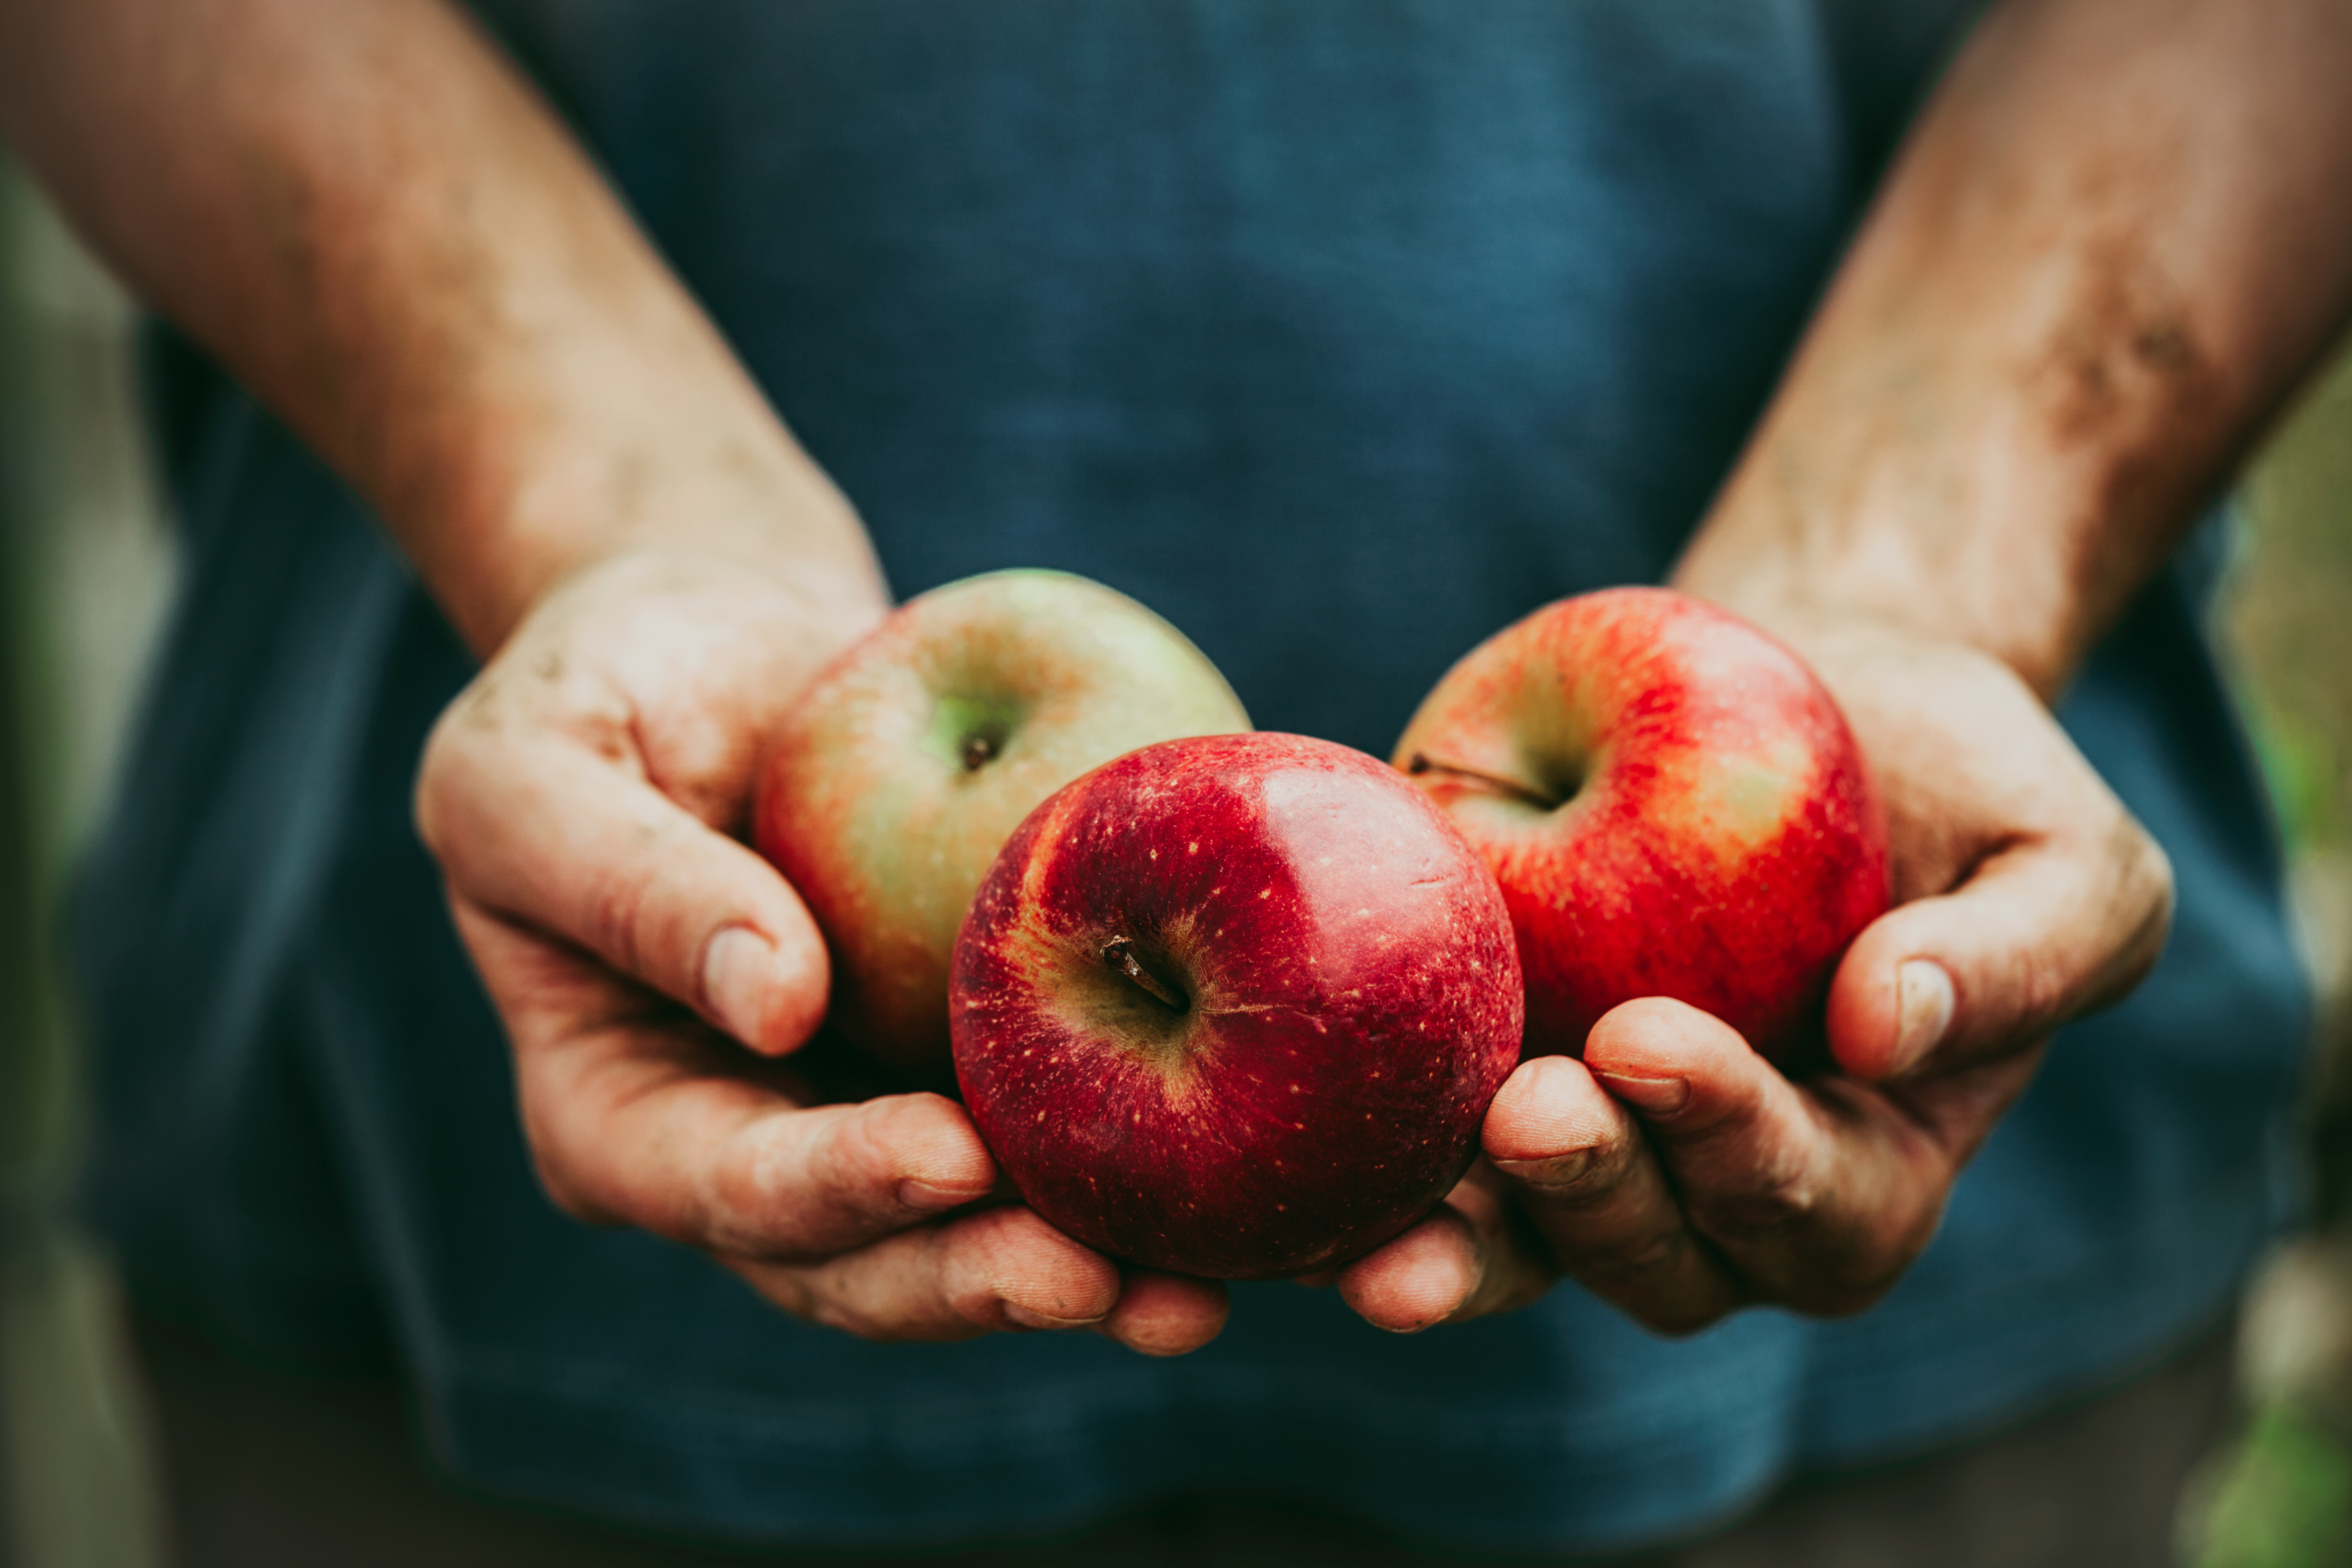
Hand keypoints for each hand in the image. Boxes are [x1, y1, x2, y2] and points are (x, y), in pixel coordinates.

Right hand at [415, 550, 1229, 1353]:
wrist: (717, 637)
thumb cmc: (595, 689)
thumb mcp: (535, 767)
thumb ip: (628, 884)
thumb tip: (774, 1002)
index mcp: (620, 1117)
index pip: (727, 1185)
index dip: (837, 1187)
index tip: (948, 1158)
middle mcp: (748, 1149)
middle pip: (864, 1260)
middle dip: (982, 1279)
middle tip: (1109, 1282)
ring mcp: (863, 1117)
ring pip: (972, 1233)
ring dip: (1084, 1271)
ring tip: (1198, 1295)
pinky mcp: (964, 1063)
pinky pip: (1049, 1131)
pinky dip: (1137, 1170)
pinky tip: (1238, 1184)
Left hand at [1331, 617, 2172, 1333]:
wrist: (1805, 689)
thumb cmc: (1959, 783)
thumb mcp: (2062, 855)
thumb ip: (2023, 956)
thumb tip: (1889, 1028)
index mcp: (1867, 1166)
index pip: (1811, 1209)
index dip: (1735, 1146)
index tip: (1653, 1042)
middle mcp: (1719, 1188)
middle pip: (1661, 1260)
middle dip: (1593, 1198)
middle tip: (1529, 1106)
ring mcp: (1594, 1142)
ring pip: (1527, 1246)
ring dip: (1465, 1238)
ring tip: (1396, 1212)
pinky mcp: (1484, 1070)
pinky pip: (1423, 1157)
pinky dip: (1366, 1171)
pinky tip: (1307, 1166)